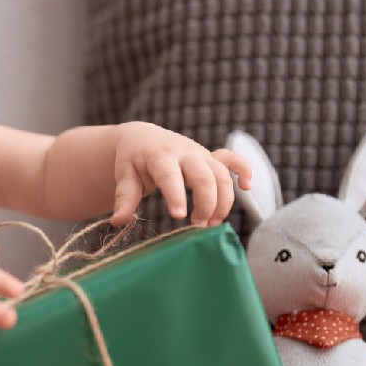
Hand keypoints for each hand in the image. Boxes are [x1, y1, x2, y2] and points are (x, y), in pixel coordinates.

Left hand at [110, 122, 252, 226]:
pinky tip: (247, 187)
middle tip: (197, 226)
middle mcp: (185, 153)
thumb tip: (118, 221)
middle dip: (206, 204)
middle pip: (205, 176)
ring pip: (222, 175)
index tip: (178, 217)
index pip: (170, 175)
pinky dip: (244, 171)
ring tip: (211, 224)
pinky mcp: (211, 157)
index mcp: (160, 156)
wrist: (144, 138)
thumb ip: (124, 198)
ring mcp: (201, 154)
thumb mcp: (124, 175)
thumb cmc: (132, 160)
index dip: (176, 195)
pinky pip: (233, 160)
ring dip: (223, 201)